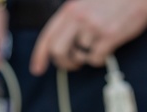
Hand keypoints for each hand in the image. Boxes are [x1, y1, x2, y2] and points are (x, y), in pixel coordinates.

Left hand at [29, 0, 146, 74]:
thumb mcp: (87, 2)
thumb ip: (74, 19)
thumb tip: (66, 43)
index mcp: (70, 9)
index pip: (48, 36)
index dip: (39, 55)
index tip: (37, 69)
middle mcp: (78, 18)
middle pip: (57, 51)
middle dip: (64, 62)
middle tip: (73, 63)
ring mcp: (93, 27)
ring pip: (79, 56)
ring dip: (86, 58)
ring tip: (97, 47)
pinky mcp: (109, 36)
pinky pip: (95, 59)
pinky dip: (99, 59)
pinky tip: (106, 49)